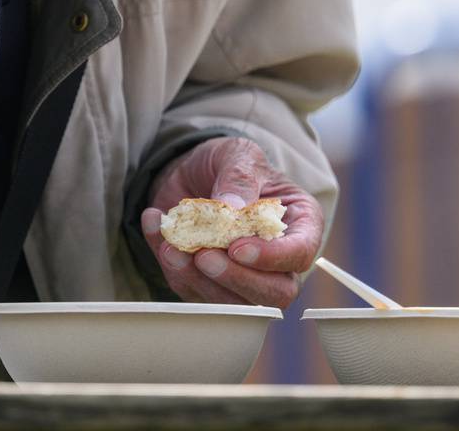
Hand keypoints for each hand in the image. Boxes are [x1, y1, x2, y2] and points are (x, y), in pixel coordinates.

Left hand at [136, 136, 322, 308]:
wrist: (196, 172)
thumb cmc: (231, 163)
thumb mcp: (238, 155)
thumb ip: (239, 178)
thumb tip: (232, 209)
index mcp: (300, 224)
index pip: (300, 254)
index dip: (272, 258)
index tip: (237, 247)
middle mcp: (279, 260)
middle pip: (274, 293)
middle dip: (236, 279)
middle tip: (203, 256)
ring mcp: (246, 277)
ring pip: (232, 303)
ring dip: (198, 280)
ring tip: (170, 246)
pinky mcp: (211, 284)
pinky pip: (194, 291)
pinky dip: (172, 268)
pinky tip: (158, 234)